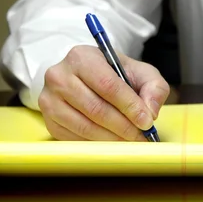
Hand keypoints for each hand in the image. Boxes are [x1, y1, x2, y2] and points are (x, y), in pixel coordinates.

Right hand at [39, 45, 170, 140]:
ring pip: (84, 126)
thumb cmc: (116, 75)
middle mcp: (59, 76)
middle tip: (142, 136)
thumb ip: (154, 88)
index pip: (108, 85)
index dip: (129, 106)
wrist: (88, 78)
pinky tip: (112, 141)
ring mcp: (49, 99)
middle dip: (123, 126)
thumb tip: (150, 112)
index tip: (147, 121)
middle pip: (95, 108)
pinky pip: (74, 138)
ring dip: (112, 138)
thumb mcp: (141, 73)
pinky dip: (97, 144)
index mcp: (82, 57)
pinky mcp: (49, 120)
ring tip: (130, 140)